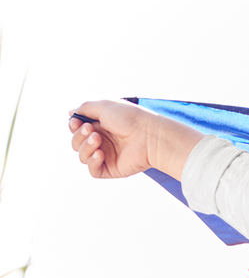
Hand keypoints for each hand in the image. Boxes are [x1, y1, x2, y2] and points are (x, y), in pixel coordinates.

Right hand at [67, 99, 202, 179]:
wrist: (149, 135)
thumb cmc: (130, 118)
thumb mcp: (104, 106)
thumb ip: (85, 108)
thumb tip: (71, 113)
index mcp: (101, 126)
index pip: (77, 129)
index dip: (73, 126)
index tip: (77, 122)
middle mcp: (103, 141)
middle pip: (76, 143)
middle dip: (79, 136)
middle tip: (92, 130)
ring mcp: (107, 155)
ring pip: (82, 156)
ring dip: (85, 147)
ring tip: (98, 140)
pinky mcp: (112, 169)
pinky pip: (93, 171)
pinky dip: (92, 162)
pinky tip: (100, 154)